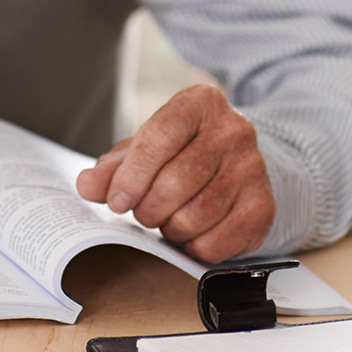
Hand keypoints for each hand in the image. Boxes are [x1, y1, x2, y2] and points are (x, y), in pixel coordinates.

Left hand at [73, 84, 275, 262]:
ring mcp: (253, 167)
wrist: (234, 167)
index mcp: (200, 103)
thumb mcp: (144, 151)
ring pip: (197, 214)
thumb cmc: (181, 156)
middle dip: (149, 208)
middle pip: (177, 180)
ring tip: (170, 220)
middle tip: (145, 212)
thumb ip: (112, 168)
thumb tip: (88, 185)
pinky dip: (195, 247)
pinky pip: (219, 241)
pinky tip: (194, 234)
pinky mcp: (263, 204)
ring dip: (172, 228)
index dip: (132, 175)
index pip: (159, 137)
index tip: (116, 201)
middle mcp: (234, 130)